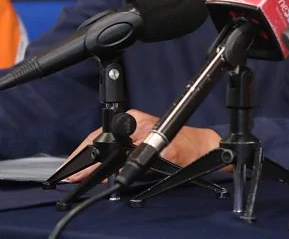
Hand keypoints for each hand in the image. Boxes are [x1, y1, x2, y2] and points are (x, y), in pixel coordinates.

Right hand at [64, 109, 220, 181]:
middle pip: (99, 141)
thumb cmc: (190, 148)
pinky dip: (105, 162)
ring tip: (83, 176)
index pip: (102, 135)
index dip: (86, 153)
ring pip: (106, 147)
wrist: (203, 150)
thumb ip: (142, 156)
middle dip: (87, 160)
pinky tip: (100, 173)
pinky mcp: (138, 140)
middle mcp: (134, 123)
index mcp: (137, 121)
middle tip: (75, 177)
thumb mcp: (166, 154)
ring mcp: (135, 131)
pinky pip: (115, 151)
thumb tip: (121, 164)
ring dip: (95, 162)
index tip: (76, 170)